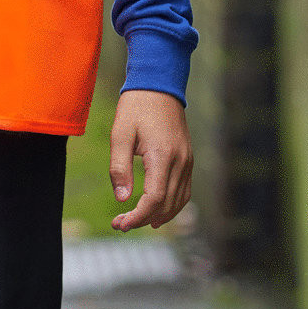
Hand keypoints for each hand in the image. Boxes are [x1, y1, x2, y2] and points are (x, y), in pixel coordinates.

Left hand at [109, 89, 192, 231]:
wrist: (159, 84)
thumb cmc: (136, 107)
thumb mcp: (120, 133)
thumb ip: (119, 167)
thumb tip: (122, 199)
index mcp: (162, 155)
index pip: (155, 199)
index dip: (138, 217)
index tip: (120, 223)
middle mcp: (180, 161)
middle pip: (167, 205)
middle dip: (144, 220)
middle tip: (120, 224)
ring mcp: (187, 160)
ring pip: (179, 201)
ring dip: (159, 216)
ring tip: (135, 221)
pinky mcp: (188, 158)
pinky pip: (184, 190)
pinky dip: (171, 205)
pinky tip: (156, 210)